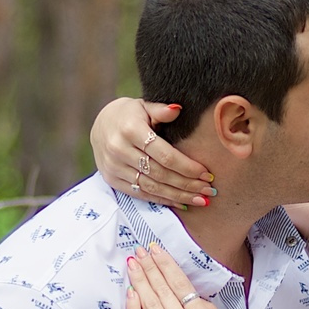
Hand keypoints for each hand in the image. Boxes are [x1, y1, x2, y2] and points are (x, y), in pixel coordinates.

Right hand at [93, 99, 214, 208]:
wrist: (99, 125)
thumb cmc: (128, 115)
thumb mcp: (144, 106)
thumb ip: (161, 110)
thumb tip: (177, 110)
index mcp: (130, 130)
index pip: (165, 155)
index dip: (187, 167)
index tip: (206, 174)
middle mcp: (119, 150)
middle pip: (160, 174)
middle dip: (187, 184)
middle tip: (209, 190)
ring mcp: (114, 167)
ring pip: (151, 187)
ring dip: (178, 196)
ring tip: (200, 199)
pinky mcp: (111, 179)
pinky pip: (140, 193)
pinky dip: (161, 199)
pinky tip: (179, 202)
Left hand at [123, 246, 231, 308]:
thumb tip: (188, 294)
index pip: (181, 285)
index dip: (166, 265)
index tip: (155, 250)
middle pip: (163, 289)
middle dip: (149, 266)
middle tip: (138, 250)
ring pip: (150, 303)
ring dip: (139, 280)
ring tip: (131, 264)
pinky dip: (133, 307)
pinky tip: (129, 293)